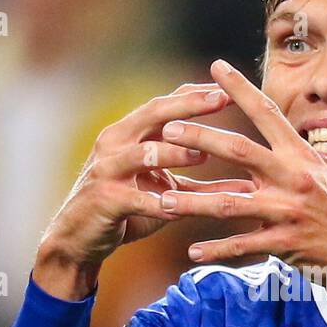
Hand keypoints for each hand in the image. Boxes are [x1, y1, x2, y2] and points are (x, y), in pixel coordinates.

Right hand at [33, 81, 254, 299]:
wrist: (79, 238)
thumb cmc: (127, 210)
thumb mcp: (165, 192)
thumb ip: (200, 184)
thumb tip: (247, 184)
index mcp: (130, 134)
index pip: (165, 105)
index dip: (196, 95)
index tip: (230, 88)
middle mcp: (116, 143)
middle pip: (154, 115)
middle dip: (189, 106)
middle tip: (221, 99)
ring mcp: (107, 170)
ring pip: (142, 153)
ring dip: (173, 152)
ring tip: (201, 154)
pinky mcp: (104, 199)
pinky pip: (135, 199)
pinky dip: (158, 204)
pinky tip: (179, 210)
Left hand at [156, 60, 326, 309]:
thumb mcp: (317, 177)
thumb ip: (283, 163)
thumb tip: (251, 148)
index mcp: (301, 156)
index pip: (268, 113)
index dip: (241, 89)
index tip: (216, 66)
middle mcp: (295, 177)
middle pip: (240, 151)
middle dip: (201, 138)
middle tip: (168, 129)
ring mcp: (289, 211)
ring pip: (230, 203)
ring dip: (193, 203)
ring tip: (163, 202)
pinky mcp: (286, 242)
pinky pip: (243, 245)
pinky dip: (217, 249)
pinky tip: (193, 252)